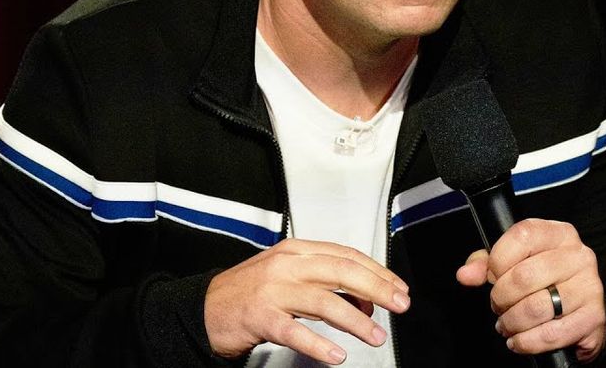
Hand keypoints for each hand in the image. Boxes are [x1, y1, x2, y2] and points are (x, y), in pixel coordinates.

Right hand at [204, 238, 410, 364]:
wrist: (205, 308)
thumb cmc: (250, 292)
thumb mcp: (289, 277)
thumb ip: (325, 284)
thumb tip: (366, 302)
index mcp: (296, 250)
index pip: (346, 255)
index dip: (377, 271)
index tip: (398, 287)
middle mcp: (286, 265)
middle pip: (341, 272)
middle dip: (377, 289)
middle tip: (399, 305)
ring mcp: (272, 290)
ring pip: (324, 302)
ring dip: (356, 321)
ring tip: (375, 336)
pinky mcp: (259, 317)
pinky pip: (294, 332)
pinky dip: (318, 344)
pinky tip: (336, 355)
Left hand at [455, 218, 605, 361]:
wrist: (581, 308)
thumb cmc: (544, 279)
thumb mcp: (514, 261)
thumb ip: (486, 263)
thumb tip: (465, 274)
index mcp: (558, 234)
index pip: (522, 236)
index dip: (498, 260)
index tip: (492, 276)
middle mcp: (578, 256)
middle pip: (524, 276)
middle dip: (501, 297)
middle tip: (498, 305)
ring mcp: (589, 287)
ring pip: (536, 308)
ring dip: (512, 322)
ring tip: (506, 324)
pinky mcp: (593, 318)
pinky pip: (551, 334)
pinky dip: (527, 342)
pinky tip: (519, 340)